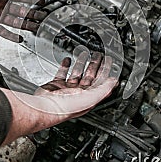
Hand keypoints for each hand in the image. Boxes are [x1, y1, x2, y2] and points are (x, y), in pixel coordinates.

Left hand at [0, 0, 46, 41]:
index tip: (40, 1)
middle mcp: (1, 5)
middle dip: (33, 14)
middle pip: (22, 11)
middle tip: (42, 16)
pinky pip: (3, 31)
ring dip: (26, 25)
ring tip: (36, 27)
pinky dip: (11, 35)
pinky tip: (19, 38)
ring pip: (16, 22)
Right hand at [0, 52, 117, 144]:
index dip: (105, 71)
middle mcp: (79, 93)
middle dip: (95, 65)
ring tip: (85, 53)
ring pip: (77, 73)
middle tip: (98, 55)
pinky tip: (67, 59)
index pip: (100, 82)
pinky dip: (65, 65)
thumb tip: (114, 82)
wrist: (45, 107)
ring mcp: (67, 89)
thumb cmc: (65, 107)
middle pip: (90, 76)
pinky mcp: (56, 85)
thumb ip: (104, 89)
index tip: (109, 61)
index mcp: (88, 97)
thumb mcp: (90, 97)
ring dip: (81, 63)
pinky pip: (62, 73)